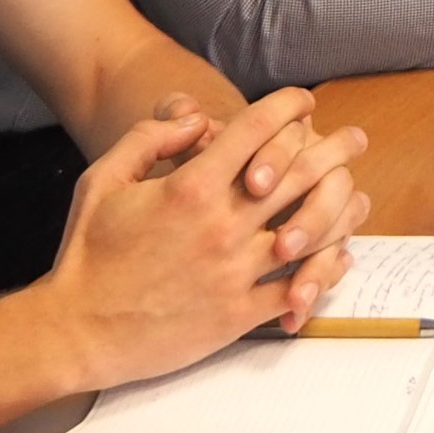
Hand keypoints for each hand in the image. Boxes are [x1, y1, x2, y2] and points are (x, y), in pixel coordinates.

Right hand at [35, 89, 371, 391]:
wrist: (74, 332)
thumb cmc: (85, 254)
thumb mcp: (103, 180)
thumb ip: (150, 139)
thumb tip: (197, 119)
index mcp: (190, 188)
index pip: (255, 130)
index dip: (287, 107)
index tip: (303, 100)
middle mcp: (221, 226)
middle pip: (298, 174)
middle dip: (335, 149)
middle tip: (355, 138)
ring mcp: (233, 272)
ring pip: (311, 232)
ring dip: (342, 209)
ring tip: (360, 196)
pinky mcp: (237, 314)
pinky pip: (296, 289)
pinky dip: (323, 272)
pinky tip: (338, 258)